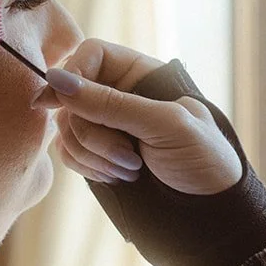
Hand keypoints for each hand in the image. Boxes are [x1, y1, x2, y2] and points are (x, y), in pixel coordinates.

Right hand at [41, 39, 241, 194]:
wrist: (210, 210)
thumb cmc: (201, 157)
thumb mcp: (164, 125)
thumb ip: (110, 103)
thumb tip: (56, 79)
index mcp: (141, 75)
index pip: (90, 55)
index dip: (72, 74)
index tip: (58, 102)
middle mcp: (120, 96)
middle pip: (73, 96)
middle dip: (92, 131)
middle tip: (128, 155)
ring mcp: (107, 127)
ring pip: (67, 127)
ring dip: (92, 153)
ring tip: (131, 171)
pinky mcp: (99, 155)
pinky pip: (69, 153)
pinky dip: (87, 167)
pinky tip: (118, 178)